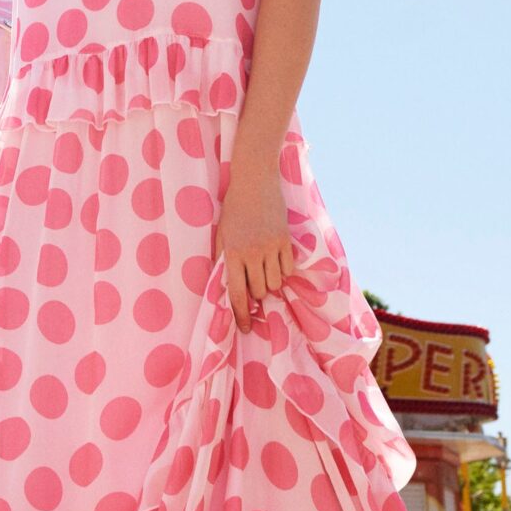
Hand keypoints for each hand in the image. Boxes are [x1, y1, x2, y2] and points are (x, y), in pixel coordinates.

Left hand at [216, 161, 294, 331]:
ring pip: (276, 282)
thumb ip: (224, 260)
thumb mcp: (222, 234)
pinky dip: (283, 270)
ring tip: (265, 269)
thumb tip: (225, 288)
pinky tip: (276, 260)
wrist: (254, 182)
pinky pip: (288, 269)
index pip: (237, 293)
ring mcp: (271, 247)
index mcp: (232, 253)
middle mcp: (252, 253)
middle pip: (260, 291)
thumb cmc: (234, 209)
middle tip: (255, 283)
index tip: (245, 328)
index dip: (241, 315)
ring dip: (271, 282)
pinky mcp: (286, 240)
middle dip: (258, 293)